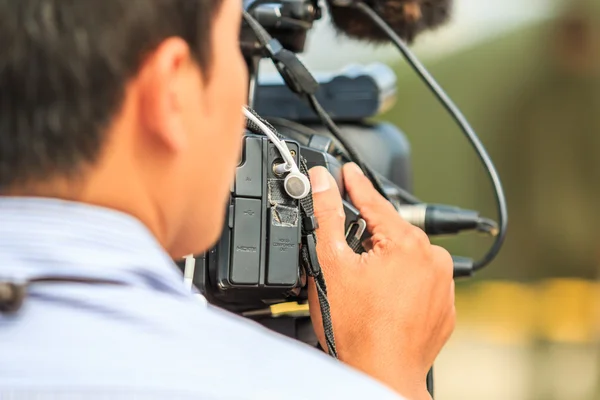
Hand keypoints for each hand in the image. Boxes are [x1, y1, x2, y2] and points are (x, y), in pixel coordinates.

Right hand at [307, 163, 454, 399]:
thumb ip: (328, 215)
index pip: (375, 201)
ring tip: (364, 287)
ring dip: (386, 260)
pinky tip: (383, 301)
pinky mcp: (445, 304)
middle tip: (345, 256)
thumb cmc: (359, 329)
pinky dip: (402, 282)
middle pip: (390, 231)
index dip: (355, 184)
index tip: (348, 171)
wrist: (381, 374)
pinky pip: (420, 280)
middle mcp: (433, 258)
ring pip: (406, 256)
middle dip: (367, 235)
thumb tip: (323, 182)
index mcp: (407, 242)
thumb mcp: (333, 263)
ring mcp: (442, 283)